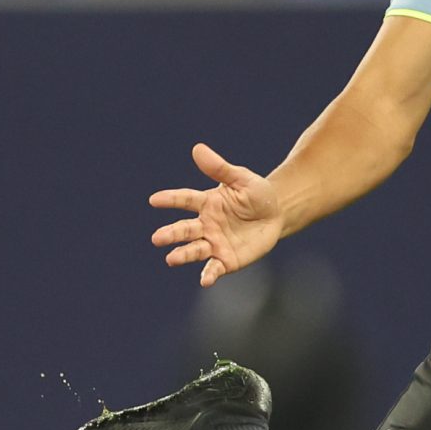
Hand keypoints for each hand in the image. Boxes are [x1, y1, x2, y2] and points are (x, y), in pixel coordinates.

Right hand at [149, 143, 285, 286]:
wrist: (276, 214)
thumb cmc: (256, 194)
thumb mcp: (242, 179)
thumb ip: (220, 168)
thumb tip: (197, 148)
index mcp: (206, 203)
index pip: (185, 199)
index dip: (170, 199)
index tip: (154, 200)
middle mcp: (205, 224)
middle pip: (185, 229)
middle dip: (171, 234)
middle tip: (157, 238)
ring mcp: (214, 243)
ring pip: (194, 250)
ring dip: (183, 255)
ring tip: (171, 259)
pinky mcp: (226, 260)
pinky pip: (214, 268)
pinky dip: (208, 274)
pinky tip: (204, 280)